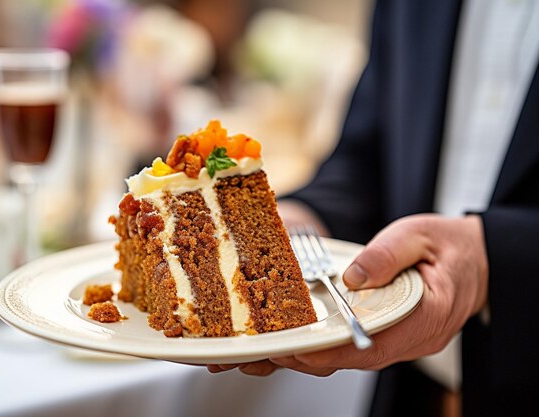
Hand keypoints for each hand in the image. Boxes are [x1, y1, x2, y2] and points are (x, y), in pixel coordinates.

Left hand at [209, 214, 487, 376]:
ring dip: (314, 355)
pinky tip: (300, 337)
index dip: (332, 351)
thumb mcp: (418, 236)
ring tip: (271, 350)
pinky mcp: (393, 335)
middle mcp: (414, 338)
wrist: (476, 260)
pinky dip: (327, 344)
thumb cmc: (449, 246)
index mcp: (427, 316)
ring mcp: (404, 340)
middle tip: (268, 352)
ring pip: (353, 357)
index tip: (298, 351)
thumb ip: (387, 254)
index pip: (375, 345)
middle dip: (310, 358)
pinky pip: (357, 347)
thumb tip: (352, 277)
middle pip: (356, 358)